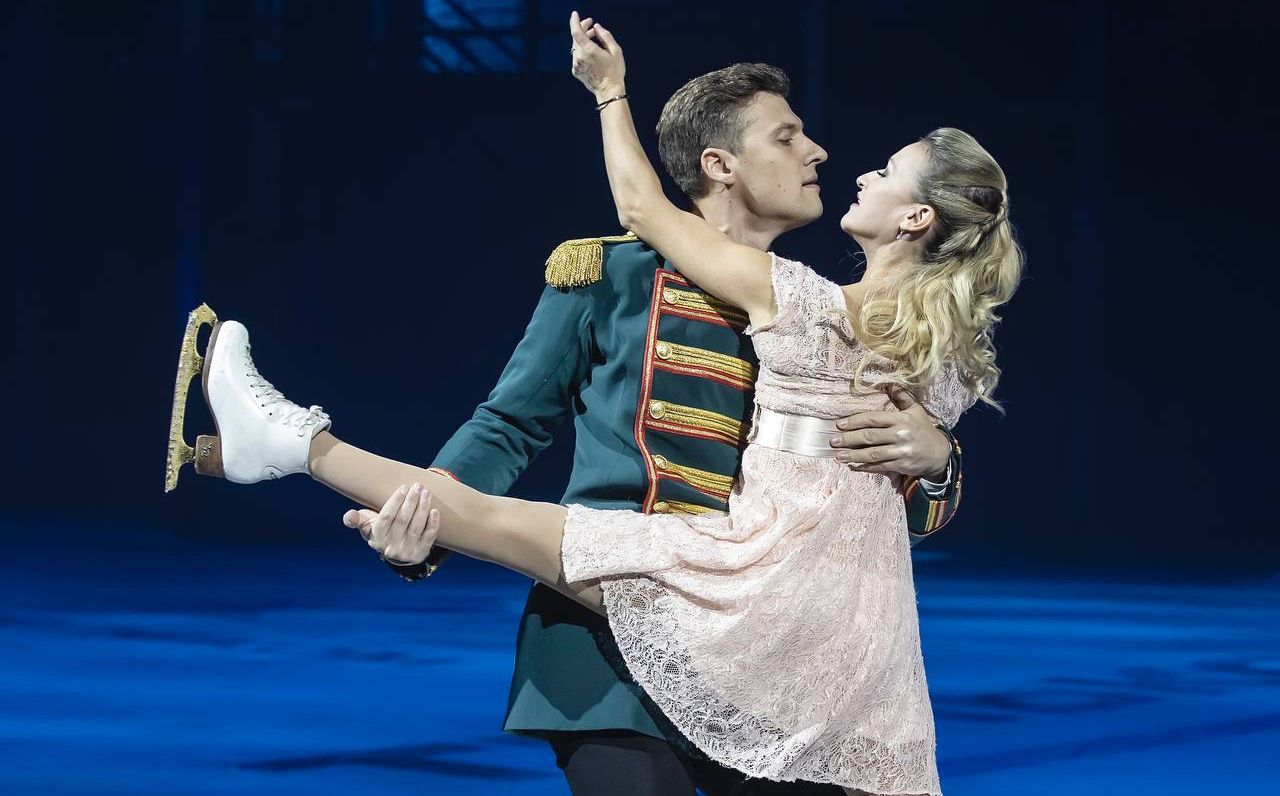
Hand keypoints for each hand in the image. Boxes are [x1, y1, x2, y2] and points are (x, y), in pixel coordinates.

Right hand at [343, 482, 440, 565]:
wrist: (397, 553)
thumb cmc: (381, 531)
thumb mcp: (367, 526)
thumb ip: (356, 520)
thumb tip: (349, 515)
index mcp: (376, 537)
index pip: (386, 517)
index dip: (395, 501)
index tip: (404, 487)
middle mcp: (390, 547)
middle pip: (402, 520)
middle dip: (411, 501)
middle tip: (418, 486)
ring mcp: (406, 552)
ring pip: (416, 527)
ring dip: (423, 508)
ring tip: (426, 493)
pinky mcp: (420, 554)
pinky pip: (429, 538)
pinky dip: (433, 524)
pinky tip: (435, 510)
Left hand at [569, 10, 625, 100]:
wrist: (609, 91)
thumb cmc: (615, 71)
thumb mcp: (615, 51)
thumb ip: (605, 36)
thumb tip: (596, 27)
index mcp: (589, 51)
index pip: (576, 32)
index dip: (575, 21)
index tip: (575, 14)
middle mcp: (580, 57)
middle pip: (576, 38)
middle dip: (583, 29)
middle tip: (591, 25)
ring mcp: (576, 64)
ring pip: (576, 46)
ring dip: (583, 40)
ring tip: (595, 38)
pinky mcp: (575, 70)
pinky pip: (577, 56)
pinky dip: (582, 50)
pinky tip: (592, 52)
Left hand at [829, 385, 951, 478]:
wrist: (940, 454)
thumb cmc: (924, 429)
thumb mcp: (916, 410)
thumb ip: (902, 397)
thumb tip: (889, 383)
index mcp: (901, 419)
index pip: (873, 419)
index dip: (855, 421)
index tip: (839, 424)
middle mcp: (900, 435)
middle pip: (870, 437)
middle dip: (849, 439)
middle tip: (832, 440)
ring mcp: (900, 452)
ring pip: (872, 454)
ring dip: (853, 455)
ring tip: (837, 455)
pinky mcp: (901, 466)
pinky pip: (879, 466)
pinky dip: (865, 467)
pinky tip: (852, 466)